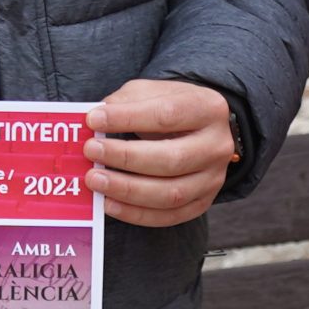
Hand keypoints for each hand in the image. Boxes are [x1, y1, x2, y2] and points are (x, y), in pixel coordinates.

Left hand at [83, 78, 233, 227]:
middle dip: (125, 158)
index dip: (128, 118)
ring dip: (127, 190)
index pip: (167, 115)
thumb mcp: (152, 92)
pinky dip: (135, 214)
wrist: (199, 130)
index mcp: (208, 108)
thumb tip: (98, 120)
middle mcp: (217, 146)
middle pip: (171, 159)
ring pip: (170, 194)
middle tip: (91, 151)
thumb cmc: (170, 108)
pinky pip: (168, 216)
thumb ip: (127, 101)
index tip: (94, 120)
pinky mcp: (202, 203)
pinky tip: (109, 204)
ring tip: (95, 180)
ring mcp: (213, 179)